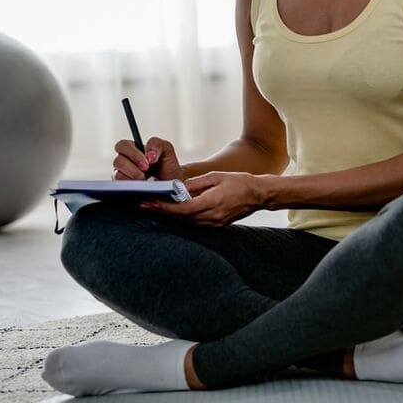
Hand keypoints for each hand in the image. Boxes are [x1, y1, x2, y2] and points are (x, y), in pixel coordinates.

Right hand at [113, 137, 182, 180]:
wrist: (172, 186)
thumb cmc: (168, 168)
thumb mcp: (167, 151)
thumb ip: (158, 144)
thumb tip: (149, 155)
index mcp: (134, 151)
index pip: (122, 146)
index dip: (133, 153)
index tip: (148, 161)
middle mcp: (126, 163)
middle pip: (118, 160)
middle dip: (133, 166)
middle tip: (146, 170)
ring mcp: (124, 177)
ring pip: (118, 175)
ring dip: (133, 177)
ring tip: (146, 180)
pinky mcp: (125, 188)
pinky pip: (122, 187)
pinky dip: (132, 186)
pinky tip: (142, 187)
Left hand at [139, 171, 262, 226]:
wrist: (259, 195)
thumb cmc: (239, 182)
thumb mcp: (216, 176)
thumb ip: (196, 184)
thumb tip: (178, 188)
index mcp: (212, 202)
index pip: (182, 208)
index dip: (164, 207)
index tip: (149, 203)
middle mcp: (212, 217)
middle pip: (181, 217)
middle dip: (162, 212)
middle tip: (144, 205)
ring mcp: (214, 223)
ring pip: (186, 222)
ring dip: (171, 216)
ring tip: (155, 208)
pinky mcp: (216, 226)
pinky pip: (195, 223)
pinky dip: (183, 218)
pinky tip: (174, 212)